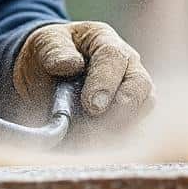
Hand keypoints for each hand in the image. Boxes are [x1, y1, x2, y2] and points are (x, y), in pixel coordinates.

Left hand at [14, 21, 154, 130]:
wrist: (45, 75)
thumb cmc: (48, 54)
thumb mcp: (44, 44)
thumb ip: (55, 51)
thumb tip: (71, 64)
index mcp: (104, 41)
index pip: (114, 57)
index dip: (106, 82)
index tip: (92, 106)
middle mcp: (126, 64)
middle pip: (140, 84)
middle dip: (122, 108)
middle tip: (98, 127)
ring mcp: (131, 89)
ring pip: (143, 108)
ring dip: (121, 127)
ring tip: (92, 140)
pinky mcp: (128, 114)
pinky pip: (134, 128)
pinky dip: (117, 139)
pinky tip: (96, 147)